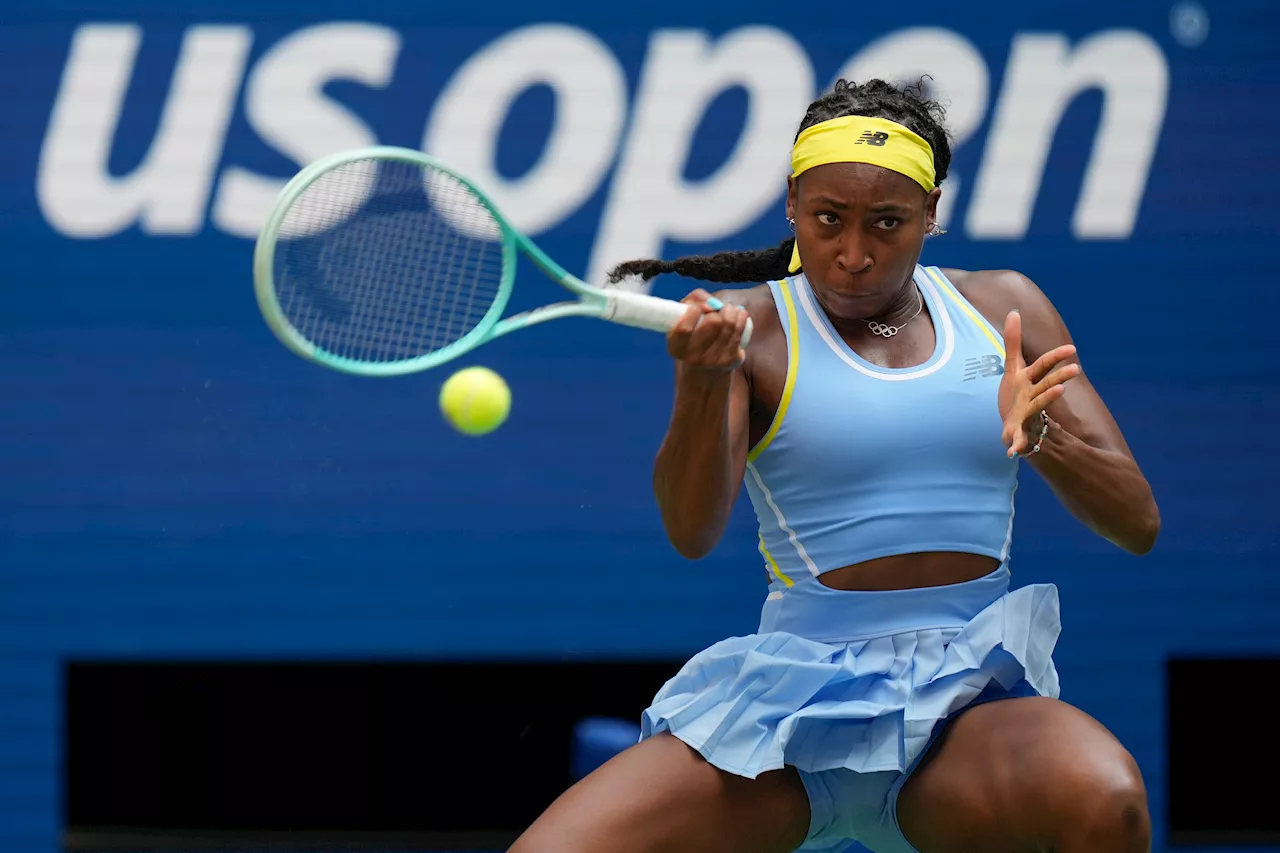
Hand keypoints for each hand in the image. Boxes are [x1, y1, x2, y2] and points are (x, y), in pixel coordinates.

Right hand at [667, 289, 749, 373]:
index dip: (694, 312)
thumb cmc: (693, 336)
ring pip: (729, 324)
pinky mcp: (730, 361)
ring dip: (731, 310)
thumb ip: (693, 301)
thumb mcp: (684, 318)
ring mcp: (713, 361)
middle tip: (718, 307)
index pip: (684, 328)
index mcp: (676, 348)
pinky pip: (740, 331)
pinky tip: (739, 315)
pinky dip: (741, 317)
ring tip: (729, 308)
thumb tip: (713, 304)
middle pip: (714, 321)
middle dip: (718, 308)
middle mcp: (693, 358)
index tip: (697, 308)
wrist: (704, 370)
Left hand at [998, 309, 1080, 457]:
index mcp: (1031, 381)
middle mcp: (1032, 397)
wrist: (1015, 425)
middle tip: (1075, 370)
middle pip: (1046, 386)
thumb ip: (1012, 341)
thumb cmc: (1016, 394)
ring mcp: (1026, 416)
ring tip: (1057, 395)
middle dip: (1058, 379)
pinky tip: (1012, 453)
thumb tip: (1013, 311)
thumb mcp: (1012, 367)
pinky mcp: (1016, 433)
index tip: (1071, 350)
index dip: (1055, 358)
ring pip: (1037, 409)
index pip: (1044, 367)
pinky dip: (1016, 447)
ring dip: (1045, 403)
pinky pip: (1017, 441)